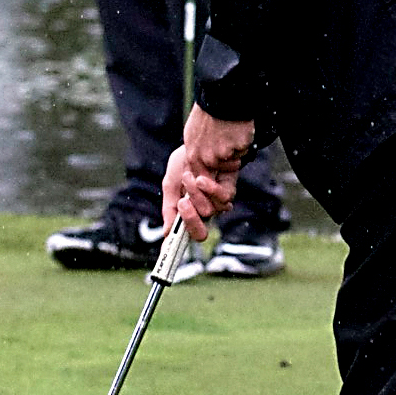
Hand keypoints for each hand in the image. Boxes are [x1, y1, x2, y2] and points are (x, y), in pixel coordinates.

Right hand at [162, 107, 254, 240]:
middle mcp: (201, 211)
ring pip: (209, 213)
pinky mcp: (228, 191)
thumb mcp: (171, 182)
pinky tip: (203, 178)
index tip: (167, 253)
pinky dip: (211, 189)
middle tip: (183, 203)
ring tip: (191, 176)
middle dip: (190, 219)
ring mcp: (215, 203)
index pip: (181, 235)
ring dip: (197, 195)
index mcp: (185, 211)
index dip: (174, 247)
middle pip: (199, 233)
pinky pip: (223, 201)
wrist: (201, 141)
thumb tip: (167, 232)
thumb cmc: (184, 161)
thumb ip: (170, 206)